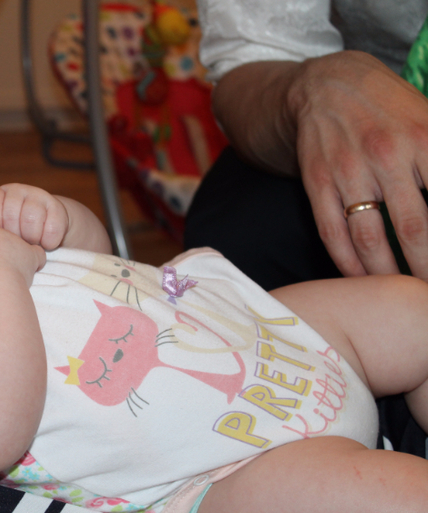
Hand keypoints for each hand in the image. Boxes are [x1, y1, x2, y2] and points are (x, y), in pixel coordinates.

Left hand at [0, 184, 68, 250]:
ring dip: (31, 238)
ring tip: (32, 243)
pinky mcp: (56, 206)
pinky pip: (51, 228)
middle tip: (18, 243)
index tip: (0, 236)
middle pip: (10, 215)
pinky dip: (48, 241)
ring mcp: (37, 195)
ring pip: (30, 220)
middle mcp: (16, 190)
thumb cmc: (16, 234)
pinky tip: (46, 243)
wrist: (49, 225)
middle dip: (14, 236)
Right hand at [290, 51, 427, 279]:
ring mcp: (348, 171)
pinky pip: (332, 233)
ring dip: (388, 274)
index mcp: (425, 137)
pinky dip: (347, 263)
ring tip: (405, 293)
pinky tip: (363, 281)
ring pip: (370, 238)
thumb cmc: (391, 108)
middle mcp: (386, 155)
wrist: (326, 86)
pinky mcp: (317, 183)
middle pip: (415, 228)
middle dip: (426, 268)